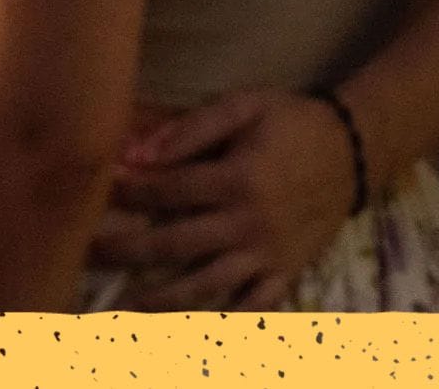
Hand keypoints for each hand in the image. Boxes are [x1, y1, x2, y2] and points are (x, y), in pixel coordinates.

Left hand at [88, 89, 359, 310]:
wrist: (355, 151)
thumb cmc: (293, 123)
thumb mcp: (248, 106)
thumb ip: (194, 128)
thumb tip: (137, 153)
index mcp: (237, 178)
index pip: (167, 190)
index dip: (127, 192)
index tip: (94, 192)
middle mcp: (247, 222)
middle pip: (172, 244)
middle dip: (122, 250)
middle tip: (83, 254)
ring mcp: (265, 254)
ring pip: (202, 286)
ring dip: (157, 300)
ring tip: (118, 308)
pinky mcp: (283, 273)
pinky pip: (249, 307)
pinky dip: (221, 323)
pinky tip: (188, 332)